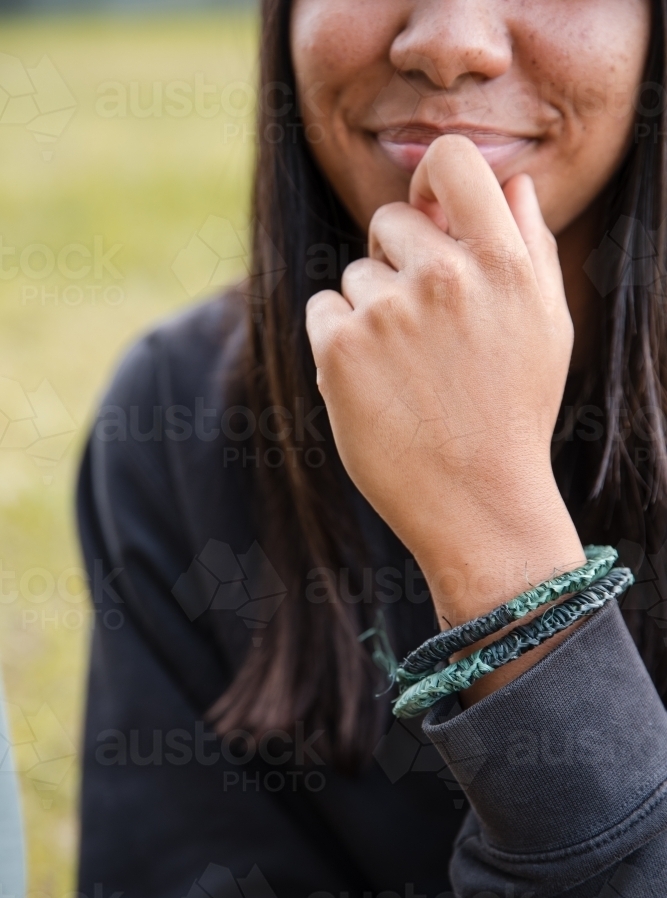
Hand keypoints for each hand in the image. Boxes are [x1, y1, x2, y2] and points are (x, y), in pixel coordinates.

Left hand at [306, 135, 584, 626]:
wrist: (476, 500)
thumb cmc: (514, 412)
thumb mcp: (547, 327)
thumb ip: (531, 246)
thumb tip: (515, 183)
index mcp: (502, 262)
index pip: (453, 161)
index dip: (432, 178)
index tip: (428, 210)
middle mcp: (444, 276)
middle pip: (390, 221)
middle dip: (398, 260)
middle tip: (421, 326)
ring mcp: (387, 312)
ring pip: (355, 274)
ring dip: (370, 309)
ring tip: (404, 370)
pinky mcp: (340, 349)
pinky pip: (322, 309)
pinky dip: (337, 338)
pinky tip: (372, 381)